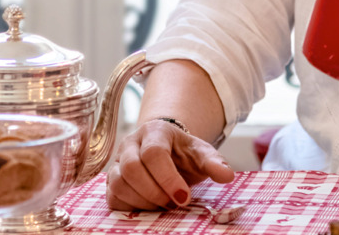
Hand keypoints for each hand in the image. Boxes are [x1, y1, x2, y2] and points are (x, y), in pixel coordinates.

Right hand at [106, 119, 234, 210]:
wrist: (167, 152)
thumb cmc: (182, 153)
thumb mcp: (200, 153)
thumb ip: (213, 162)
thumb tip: (227, 175)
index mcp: (155, 131)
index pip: (154, 153)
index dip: (168, 179)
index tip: (184, 198)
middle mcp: (131, 143)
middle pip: (132, 168)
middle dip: (154, 192)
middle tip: (173, 204)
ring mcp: (118, 161)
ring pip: (119, 183)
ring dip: (143, 201)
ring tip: (163, 205)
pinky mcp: (111, 180)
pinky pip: (112, 197)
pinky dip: (130, 207)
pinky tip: (149, 207)